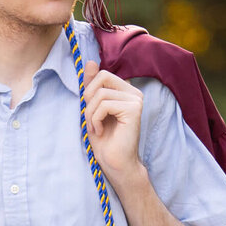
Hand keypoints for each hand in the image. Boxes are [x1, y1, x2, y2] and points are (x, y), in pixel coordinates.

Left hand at [83, 68, 144, 188]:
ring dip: (90, 113)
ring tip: (94, 128)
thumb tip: (90, 62)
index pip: (102, 74)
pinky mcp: (134, 109)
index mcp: (125, 90)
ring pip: (101, 93)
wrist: (115, 164)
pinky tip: (99, 131)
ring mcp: (136, 100)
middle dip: (89, 98)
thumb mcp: (92, 109)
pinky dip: (95, 119)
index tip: (90, 112)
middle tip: (90, 118)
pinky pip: (105, 104)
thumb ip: (92, 86)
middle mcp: (134, 93)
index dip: (89, 90)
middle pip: (102, 77)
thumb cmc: (104, 140)